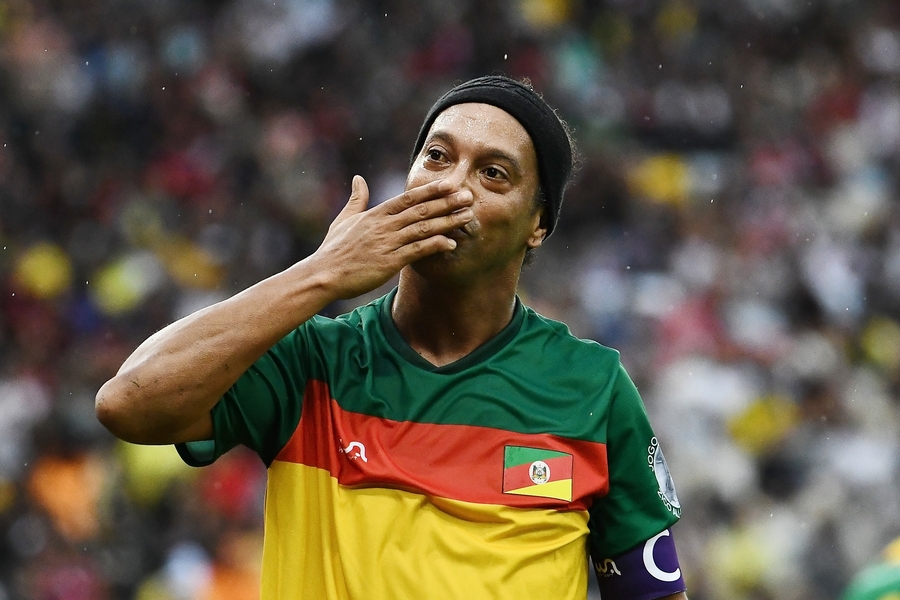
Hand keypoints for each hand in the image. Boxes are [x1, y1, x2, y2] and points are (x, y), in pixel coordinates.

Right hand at [309, 175, 473, 299]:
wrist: (324, 274)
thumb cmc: (333, 250)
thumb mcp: (343, 219)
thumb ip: (356, 199)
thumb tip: (358, 179)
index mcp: (375, 214)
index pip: (408, 198)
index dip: (431, 190)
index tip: (450, 184)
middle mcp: (384, 226)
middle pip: (421, 210)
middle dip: (447, 202)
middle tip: (468, 195)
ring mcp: (387, 243)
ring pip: (423, 228)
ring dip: (447, 221)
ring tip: (468, 216)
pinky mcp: (389, 262)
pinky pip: (416, 251)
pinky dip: (435, 245)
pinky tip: (451, 242)